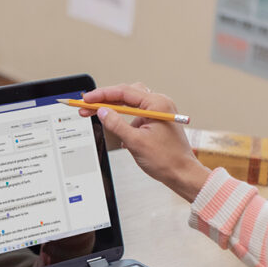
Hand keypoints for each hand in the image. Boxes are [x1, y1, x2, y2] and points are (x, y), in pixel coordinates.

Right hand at [78, 83, 210, 201]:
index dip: (101, 95)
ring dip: (113, 109)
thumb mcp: (135, 141)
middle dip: (104, 101)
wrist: (182, 174)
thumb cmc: (166, 160)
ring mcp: (158, 113)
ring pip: (129, 104)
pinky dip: (123, 120)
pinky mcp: (156, 122)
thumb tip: (102, 112)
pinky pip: (135, 115)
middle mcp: (159, 105)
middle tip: (85, 107)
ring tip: (95, 114)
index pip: (124, 92)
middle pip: (126, 95)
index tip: (86, 99)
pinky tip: (116, 131)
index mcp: (157, 104)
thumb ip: (116, 124)